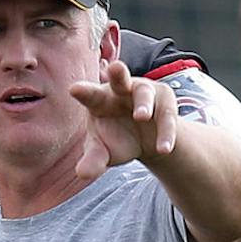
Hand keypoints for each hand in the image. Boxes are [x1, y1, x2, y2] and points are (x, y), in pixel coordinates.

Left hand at [68, 59, 179, 175]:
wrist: (147, 141)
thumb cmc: (117, 140)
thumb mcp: (104, 152)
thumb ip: (93, 160)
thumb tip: (82, 174)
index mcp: (100, 100)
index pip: (90, 96)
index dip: (84, 92)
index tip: (74, 89)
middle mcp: (121, 90)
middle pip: (120, 78)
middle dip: (118, 72)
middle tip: (116, 67)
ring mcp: (145, 92)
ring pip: (145, 94)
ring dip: (144, 104)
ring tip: (141, 117)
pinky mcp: (165, 101)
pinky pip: (166, 115)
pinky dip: (166, 132)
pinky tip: (163, 149)